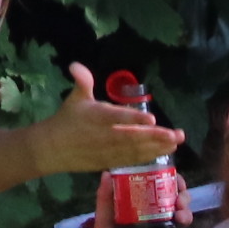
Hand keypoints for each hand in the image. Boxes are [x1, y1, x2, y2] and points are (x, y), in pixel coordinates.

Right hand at [37, 63, 184, 177]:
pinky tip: (162, 153)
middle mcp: (105, 135)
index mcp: (97, 117)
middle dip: (156, 137)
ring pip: (135, 151)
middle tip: (177, 134)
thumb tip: (75, 65)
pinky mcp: (109, 162)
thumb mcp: (74, 99)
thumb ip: (82, 81)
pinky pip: (131, 160)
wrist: (51, 149)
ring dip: (157, 148)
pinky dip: (147, 157)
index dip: (134, 120)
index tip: (152, 120)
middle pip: (133, 138)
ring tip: (175, 142)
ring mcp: (108, 151)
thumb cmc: (66, 120)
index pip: (117, 118)